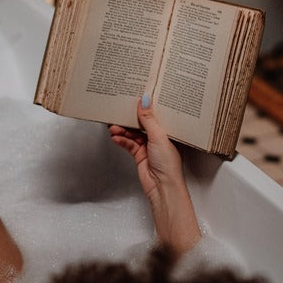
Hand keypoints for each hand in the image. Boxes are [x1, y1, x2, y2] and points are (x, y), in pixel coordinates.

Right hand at [109, 93, 200, 256]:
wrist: (162, 187)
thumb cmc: (168, 164)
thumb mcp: (158, 136)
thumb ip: (148, 119)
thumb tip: (144, 100)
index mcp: (169, 131)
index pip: (157, 113)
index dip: (147, 105)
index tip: (136, 95)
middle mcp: (160, 137)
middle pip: (142, 123)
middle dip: (130, 117)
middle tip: (119, 109)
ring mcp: (149, 146)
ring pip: (133, 133)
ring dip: (123, 130)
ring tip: (113, 125)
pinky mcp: (140, 155)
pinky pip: (128, 144)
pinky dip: (121, 140)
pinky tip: (115, 136)